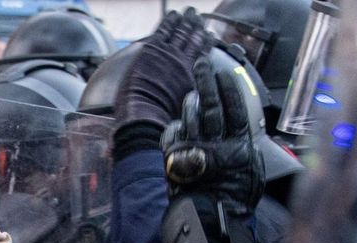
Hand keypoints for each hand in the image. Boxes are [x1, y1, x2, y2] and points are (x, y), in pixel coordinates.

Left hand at [114, 8, 211, 128]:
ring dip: (185, 21)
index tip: (209, 34)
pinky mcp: (152, 50)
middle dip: (196, 26)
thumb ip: (193, 93)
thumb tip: (200, 91)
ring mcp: (168, 53)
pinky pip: (163, 30)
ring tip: (190, 12)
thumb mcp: (188, 105)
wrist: (146, 111)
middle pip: (192, 39)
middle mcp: (183, 61)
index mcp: (193, 74)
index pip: (202, 52)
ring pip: (179, 32)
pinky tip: (173, 15)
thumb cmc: (164, 116)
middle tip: (199, 17)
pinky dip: (169, 22)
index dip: (206, 42)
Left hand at [161, 56, 264, 228]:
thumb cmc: (235, 199)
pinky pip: (174, 134)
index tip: (225, 74)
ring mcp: (194, 153)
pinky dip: (177, 124)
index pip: (235, 111)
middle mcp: (216, 148)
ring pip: (191, 118)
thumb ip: (248, 148)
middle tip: (202, 65)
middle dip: (206, 82)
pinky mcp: (176, 160)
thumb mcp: (253, 173)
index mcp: (239, 149)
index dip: (230, 90)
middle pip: (210, 107)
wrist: (210, 222)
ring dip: (191, 102)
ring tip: (194, 92)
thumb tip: (243, 127)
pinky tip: (181, 120)